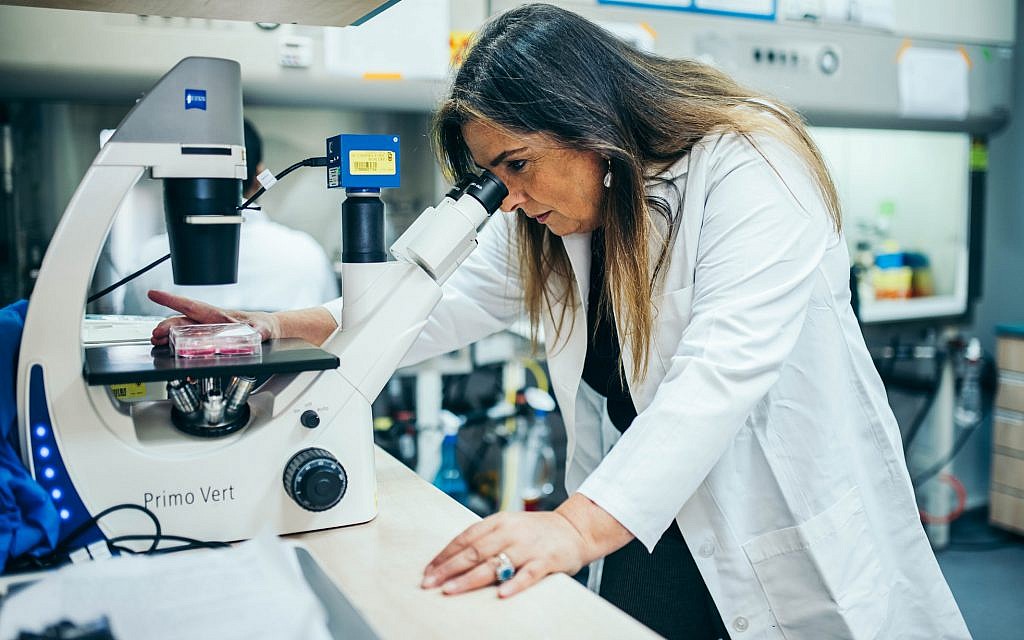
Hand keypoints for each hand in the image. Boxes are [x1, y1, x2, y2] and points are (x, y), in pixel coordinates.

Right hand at [147, 290, 279, 345]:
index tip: (154, 294)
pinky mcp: (211, 345)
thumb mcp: (263, 328)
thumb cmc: (262, 326)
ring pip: (183, 334)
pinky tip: (173, 357)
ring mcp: (209, 334)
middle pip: (183, 323)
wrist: (267, 333)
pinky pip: (193, 349)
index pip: (193, 306)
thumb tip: (256, 332)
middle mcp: (210, 324)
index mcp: (219, 316)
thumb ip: (259, 330)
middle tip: (155, 334)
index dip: (173, 301)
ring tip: (157, 343)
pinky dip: (182, 353)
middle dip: (166, 327)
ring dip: (169, 339)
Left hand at [421, 510, 588, 597]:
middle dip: (448, 569)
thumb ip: (486, 538)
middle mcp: (510, 532)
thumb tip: (453, 558)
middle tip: (429, 583)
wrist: (575, 528)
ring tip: (451, 590)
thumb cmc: (536, 531)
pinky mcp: (546, 560)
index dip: (445, 555)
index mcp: (499, 521)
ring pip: (494, 563)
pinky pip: (528, 574)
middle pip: (474, 551)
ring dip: (469, 578)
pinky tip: (501, 594)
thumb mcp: (508, 526)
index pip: (465, 538)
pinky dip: (515, 584)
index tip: (428, 571)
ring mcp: (528, 546)